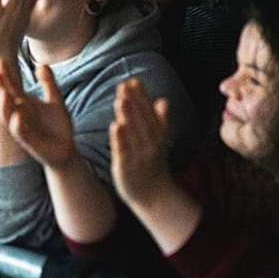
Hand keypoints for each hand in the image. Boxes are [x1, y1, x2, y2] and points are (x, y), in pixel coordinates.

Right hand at [0, 59, 75, 168]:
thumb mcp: (55, 101)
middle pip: (4, 99)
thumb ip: (49, 83)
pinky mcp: (29, 142)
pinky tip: (18, 115)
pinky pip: (20, 133)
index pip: (10, 86)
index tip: (0, 60)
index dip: (5, 75)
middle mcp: (17, 114)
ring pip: (6, 116)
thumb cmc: (57, 126)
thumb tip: (42, 64)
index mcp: (22, 104)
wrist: (65, 151)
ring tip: (3, 91)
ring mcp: (21, 128)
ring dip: (3, 104)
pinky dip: (17, 124)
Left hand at [109, 78, 172, 210]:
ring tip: (120, 100)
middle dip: (133, 102)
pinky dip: (120, 139)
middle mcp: (150, 145)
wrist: (154, 197)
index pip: (149, 113)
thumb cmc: (153, 164)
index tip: (134, 81)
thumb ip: (160, 121)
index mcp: (157, 136)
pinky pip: (124, 152)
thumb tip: (163, 99)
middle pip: (142, 121)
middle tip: (124, 85)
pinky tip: (115, 126)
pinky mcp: (127, 168)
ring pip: (134, 134)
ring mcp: (139, 156)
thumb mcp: (159, 142)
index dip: (142, 97)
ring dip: (128, 116)